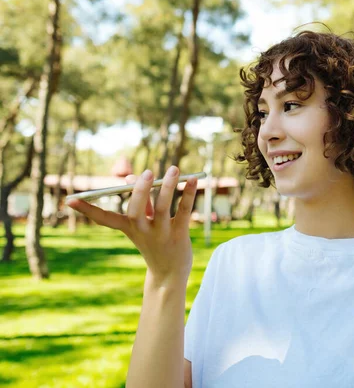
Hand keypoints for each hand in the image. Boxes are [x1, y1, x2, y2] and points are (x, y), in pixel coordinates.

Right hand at [66, 166, 196, 286]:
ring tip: (174, 169)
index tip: (70, 200)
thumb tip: (131, 178)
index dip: (88, 210)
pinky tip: (194, 180)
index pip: (104, 219)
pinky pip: (184, 211)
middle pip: (136, 210)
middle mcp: (142, 231)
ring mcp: (161, 233)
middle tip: (146, 173)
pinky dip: (189, 194)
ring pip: (163, 207)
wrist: (169, 275)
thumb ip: (141, 201)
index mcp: (128, 228)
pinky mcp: (179, 234)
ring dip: (168, 186)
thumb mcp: (142, 225)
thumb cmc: (154, 244)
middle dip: (140, 190)